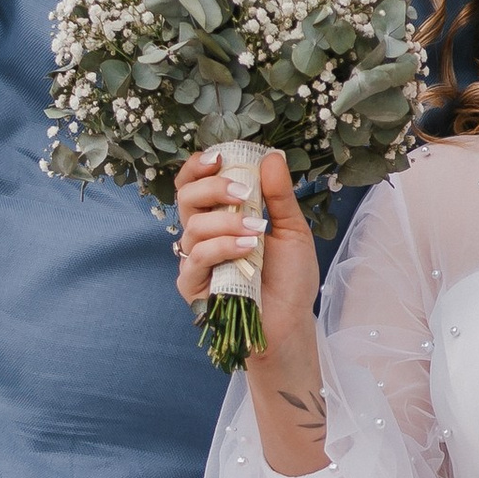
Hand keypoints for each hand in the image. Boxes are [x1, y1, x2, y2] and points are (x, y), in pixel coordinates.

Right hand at [173, 148, 322, 366]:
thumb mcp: (292, 229)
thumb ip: (279, 195)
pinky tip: (247, 249)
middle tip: (244, 192)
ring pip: (192, 226)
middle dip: (213, 187)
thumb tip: (271, 157)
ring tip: (257, 230)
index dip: (200, 166)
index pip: (196, 182)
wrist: (291, 320)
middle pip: (186, 196)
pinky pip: (196, 256)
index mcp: (222, 214)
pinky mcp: (193, 283)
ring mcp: (196, 258)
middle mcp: (204, 233)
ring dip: (226, 221)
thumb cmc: (290, 277)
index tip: (220, 157)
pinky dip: (222, 247)